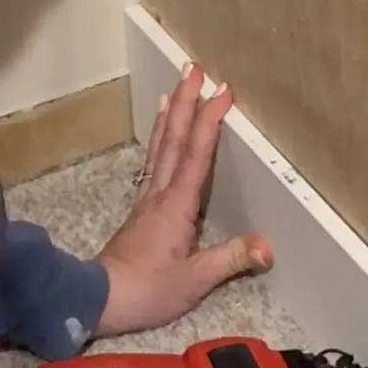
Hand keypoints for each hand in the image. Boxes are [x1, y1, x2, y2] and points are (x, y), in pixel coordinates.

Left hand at [94, 64, 272, 337]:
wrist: (98, 299)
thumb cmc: (147, 290)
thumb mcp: (194, 280)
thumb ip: (231, 259)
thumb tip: (268, 247)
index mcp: (177, 205)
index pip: (196, 153)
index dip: (210, 119)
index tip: (223, 89)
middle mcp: (159, 193)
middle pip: (173, 139)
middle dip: (185, 102)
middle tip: (193, 68)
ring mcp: (147, 200)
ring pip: (159, 147)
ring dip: (169, 116)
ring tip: (173, 88)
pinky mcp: (140, 211)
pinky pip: (151, 163)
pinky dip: (157, 140)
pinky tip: (158, 136)